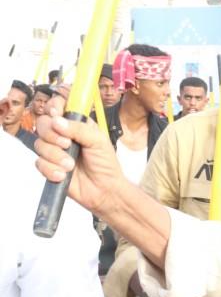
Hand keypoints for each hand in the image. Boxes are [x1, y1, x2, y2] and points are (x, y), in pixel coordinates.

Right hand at [35, 95, 127, 215]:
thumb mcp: (98, 141)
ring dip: (55, 156)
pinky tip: (64, 175)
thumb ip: (79, 129)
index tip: (56, 113)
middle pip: (43, 124)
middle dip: (52, 135)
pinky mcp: (49, 166)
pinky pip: (39, 163)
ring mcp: (54, 151)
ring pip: (39, 144)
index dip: (54, 106)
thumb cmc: (105, 164)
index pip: (58, 107)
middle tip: (68, 144)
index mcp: (77, 124)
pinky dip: (51, 169)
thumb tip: (57, 121)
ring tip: (71, 165)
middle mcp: (63, 135)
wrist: (104, 190)